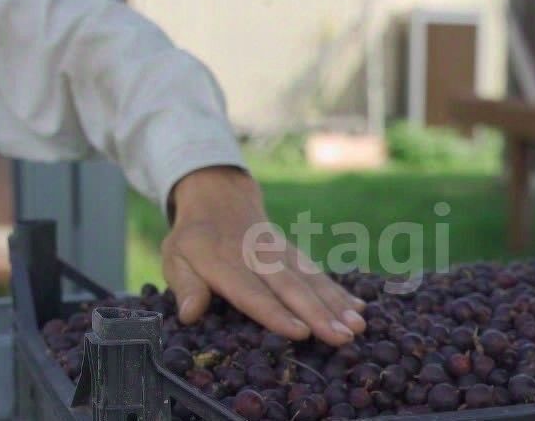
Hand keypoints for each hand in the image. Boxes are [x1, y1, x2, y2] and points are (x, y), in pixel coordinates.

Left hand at [161, 166, 365, 344]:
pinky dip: (339, 291)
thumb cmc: (194, 240)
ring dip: (336, 304)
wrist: (220, 198)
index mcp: (223, 261)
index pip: (252, 291)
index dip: (276, 312)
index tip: (300, 331)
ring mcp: (281, 253)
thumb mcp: (175, 257)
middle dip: (318, 313)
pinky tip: (359, 308)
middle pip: (290, 287)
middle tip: (342, 337)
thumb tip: (189, 314)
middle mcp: (258, 256)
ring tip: (357, 327)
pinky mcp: (295, 253)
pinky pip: (319, 272)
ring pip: (311, 279)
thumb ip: (185, 285)